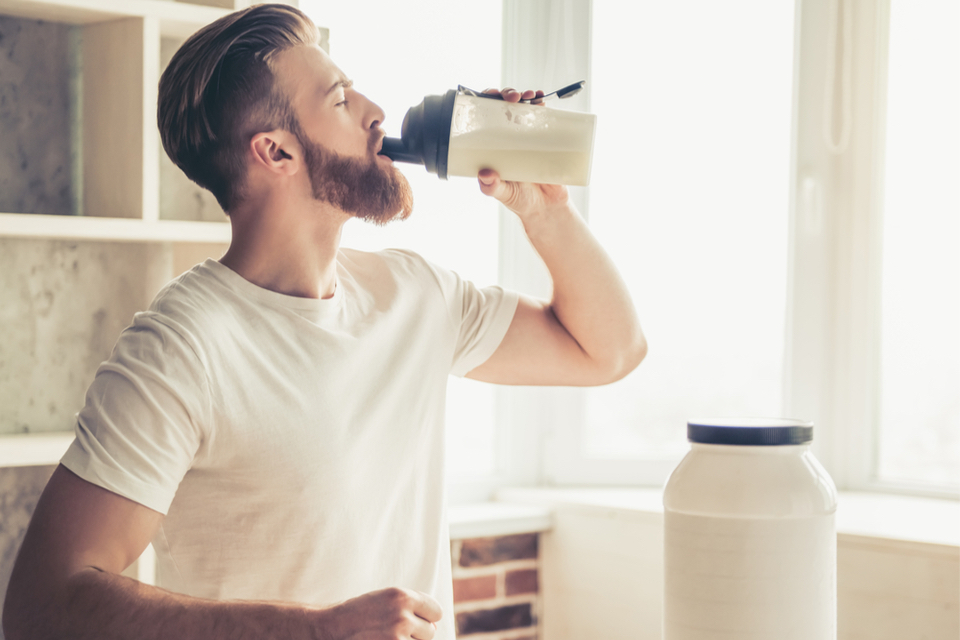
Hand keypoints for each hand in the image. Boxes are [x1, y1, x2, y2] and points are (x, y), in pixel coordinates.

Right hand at [322, 587, 441, 639]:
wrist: (330, 629)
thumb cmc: (357, 614)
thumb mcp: (384, 599)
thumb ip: (409, 606)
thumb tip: (435, 624)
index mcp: (402, 596)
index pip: (435, 611)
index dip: (427, 617)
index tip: (416, 621)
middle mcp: (402, 614)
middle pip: (430, 631)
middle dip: (417, 634)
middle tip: (394, 632)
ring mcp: (397, 636)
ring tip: (386, 637)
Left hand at [477, 87, 571, 218]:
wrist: (547, 208)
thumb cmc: (520, 200)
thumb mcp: (504, 194)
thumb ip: (493, 187)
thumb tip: (485, 174)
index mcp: (492, 146)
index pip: (484, 118)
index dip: (484, 102)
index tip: (490, 96)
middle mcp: (508, 137)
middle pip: (504, 108)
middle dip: (507, 95)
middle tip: (514, 97)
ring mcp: (527, 136)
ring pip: (524, 108)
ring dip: (526, 97)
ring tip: (531, 97)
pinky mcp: (546, 139)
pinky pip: (544, 118)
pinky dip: (544, 106)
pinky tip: (543, 99)